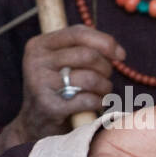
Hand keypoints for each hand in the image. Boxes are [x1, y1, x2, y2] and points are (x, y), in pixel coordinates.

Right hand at [7, 25, 120, 143]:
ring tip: (101, 92)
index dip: (105, 42)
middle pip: (87, 55)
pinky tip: (95, 104)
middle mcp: (35, 61)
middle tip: (105, 78)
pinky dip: (99, 102)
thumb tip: (118, 52)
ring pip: (90, 78)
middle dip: (105, 68)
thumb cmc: (57, 88)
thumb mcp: (62, 61)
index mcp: (39, 45)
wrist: (35, 123)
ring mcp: (40, 84)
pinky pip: (87, 100)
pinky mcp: (49, 106)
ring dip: (104, 87)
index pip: (78, 33)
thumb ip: (84, 48)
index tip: (121, 55)